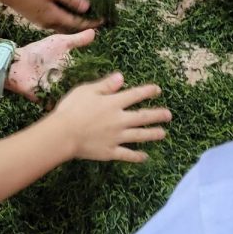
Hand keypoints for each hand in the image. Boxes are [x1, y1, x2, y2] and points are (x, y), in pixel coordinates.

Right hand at [1, 0, 96, 30]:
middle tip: (98, 21)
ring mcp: (40, 20)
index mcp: (55, 18)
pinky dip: (65, 17)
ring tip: (85, 16)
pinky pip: (55, 20)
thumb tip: (87, 7)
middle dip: (85, 25)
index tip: (105, 21)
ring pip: (62, 25)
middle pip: (71, 28)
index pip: (79, 24)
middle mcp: (48, 23)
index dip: (93, 22)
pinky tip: (66, 11)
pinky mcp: (35, 15)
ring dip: (74, 22)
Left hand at [8, 29, 95, 100]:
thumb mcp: (60, 43)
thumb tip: (95, 31)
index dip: (97, 76)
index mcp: (72, 70)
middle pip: (82, 88)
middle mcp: (67, 82)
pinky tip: (67, 104)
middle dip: (89, 91)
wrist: (17, 62)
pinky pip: (56, 105)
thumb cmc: (39, 52)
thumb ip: (77, 40)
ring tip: (85, 99)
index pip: (88, 75)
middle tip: (99, 91)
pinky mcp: (46, 100)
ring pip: (71, 98)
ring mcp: (57, 92)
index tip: (108, 77)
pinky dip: (60, 105)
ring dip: (76, 99)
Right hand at [53, 73, 171, 163]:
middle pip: (142, 116)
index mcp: (113, 103)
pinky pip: (127, 154)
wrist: (63, 134)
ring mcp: (116, 137)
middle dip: (157, 115)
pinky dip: (137, 156)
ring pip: (139, 135)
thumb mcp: (87, 90)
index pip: (135, 95)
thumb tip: (122, 76)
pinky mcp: (110, 152)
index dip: (147, 92)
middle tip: (169, 115)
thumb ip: (106, 85)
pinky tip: (145, 157)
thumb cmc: (71, 109)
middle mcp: (119, 120)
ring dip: (153, 134)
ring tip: (164, 134)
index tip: (157, 90)